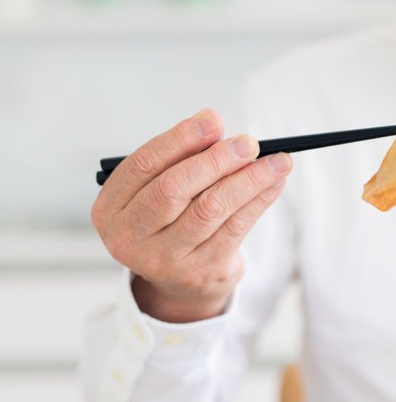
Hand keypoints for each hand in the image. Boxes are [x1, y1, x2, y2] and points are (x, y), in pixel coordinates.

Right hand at [91, 109, 291, 322]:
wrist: (182, 282)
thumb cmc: (172, 221)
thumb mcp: (160, 192)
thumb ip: (179, 160)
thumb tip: (215, 126)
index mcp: (111, 209)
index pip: (143, 165)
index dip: (179, 139)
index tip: (212, 119)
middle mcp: (130, 237)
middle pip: (175, 189)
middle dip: (216, 160)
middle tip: (249, 143)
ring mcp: (165, 259)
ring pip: (211, 209)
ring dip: (248, 179)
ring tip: (277, 161)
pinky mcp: (201, 272)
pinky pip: (235, 228)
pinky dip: (259, 200)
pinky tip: (275, 183)